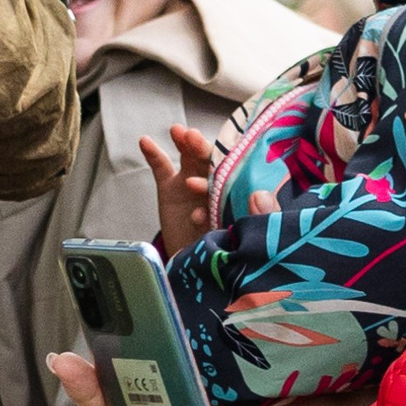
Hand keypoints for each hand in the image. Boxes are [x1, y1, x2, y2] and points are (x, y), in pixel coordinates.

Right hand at [140, 125, 274, 260]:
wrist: (196, 272)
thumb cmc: (228, 251)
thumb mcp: (249, 235)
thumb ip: (260, 217)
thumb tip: (260, 195)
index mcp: (239, 191)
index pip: (237, 169)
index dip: (229, 158)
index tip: (222, 153)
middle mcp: (216, 183)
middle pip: (211, 160)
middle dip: (204, 149)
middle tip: (195, 138)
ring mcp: (192, 185)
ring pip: (190, 159)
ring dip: (185, 144)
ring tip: (179, 133)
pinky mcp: (170, 190)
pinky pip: (162, 169)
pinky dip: (154, 155)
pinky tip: (145, 141)